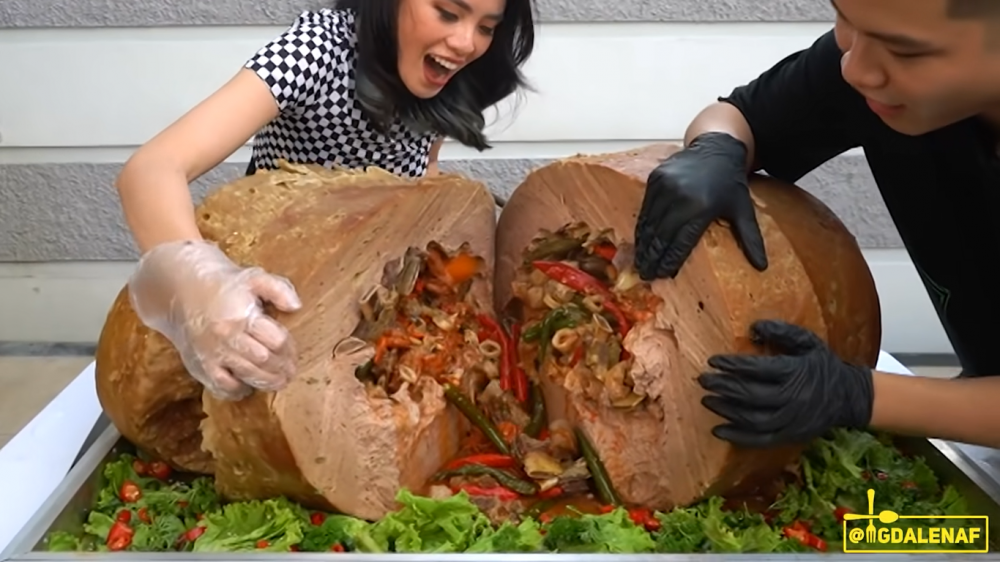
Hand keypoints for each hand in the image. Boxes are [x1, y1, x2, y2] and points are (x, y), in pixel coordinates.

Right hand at [127, 240, 302, 400]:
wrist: (182, 288)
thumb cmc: (225, 284)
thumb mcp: (254, 278)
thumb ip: (278, 289)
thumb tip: (296, 306)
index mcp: (242, 315)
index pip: (276, 340)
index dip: (289, 349)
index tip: (294, 352)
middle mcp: (226, 336)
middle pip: (264, 360)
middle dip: (282, 369)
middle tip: (291, 372)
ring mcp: (211, 353)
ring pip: (246, 375)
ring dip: (266, 382)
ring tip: (278, 382)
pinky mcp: (199, 364)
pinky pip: (221, 386)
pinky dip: (237, 390)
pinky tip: (248, 386)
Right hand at [634, 132, 767, 279]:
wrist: (717, 148)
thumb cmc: (730, 183)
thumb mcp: (743, 210)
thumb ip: (750, 238)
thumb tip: (762, 266)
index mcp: (703, 207)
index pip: (681, 241)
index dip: (670, 260)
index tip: (662, 275)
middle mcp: (681, 196)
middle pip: (662, 235)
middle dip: (653, 258)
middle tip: (647, 275)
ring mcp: (666, 186)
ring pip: (650, 223)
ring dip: (644, 245)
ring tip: (640, 263)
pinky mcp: (655, 179)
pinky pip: (646, 209)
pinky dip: (642, 227)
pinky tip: (640, 241)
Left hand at [696, 319, 873, 447]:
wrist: (850, 397)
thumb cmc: (823, 365)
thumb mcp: (808, 342)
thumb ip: (782, 332)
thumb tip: (753, 327)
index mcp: (795, 372)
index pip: (757, 370)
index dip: (732, 365)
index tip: (713, 361)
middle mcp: (792, 399)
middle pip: (750, 395)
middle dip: (723, 387)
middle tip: (703, 380)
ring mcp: (790, 421)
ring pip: (751, 419)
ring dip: (726, 411)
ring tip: (707, 400)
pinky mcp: (790, 436)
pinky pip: (759, 440)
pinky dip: (737, 437)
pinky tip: (718, 430)